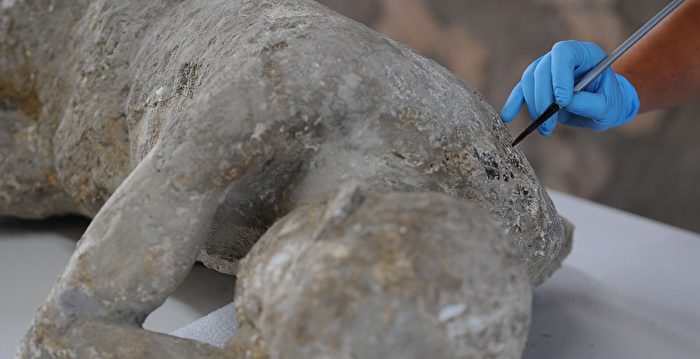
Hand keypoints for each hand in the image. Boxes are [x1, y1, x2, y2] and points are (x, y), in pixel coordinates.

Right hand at [501, 40, 640, 134]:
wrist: (603, 107)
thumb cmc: (610, 104)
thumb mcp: (609, 107)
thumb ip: (591, 104)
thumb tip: (566, 103)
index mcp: (585, 53)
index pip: (564, 53)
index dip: (559, 75)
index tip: (562, 101)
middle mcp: (563, 57)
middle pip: (542, 68)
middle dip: (543, 96)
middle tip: (549, 120)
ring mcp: (547, 68)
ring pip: (529, 80)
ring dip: (533, 105)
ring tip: (545, 128)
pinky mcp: (537, 84)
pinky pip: (521, 90)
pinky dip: (514, 103)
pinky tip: (508, 116)